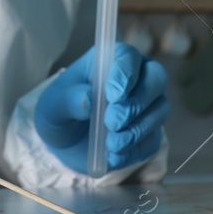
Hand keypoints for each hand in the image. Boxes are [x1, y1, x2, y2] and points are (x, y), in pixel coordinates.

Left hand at [34, 44, 167, 172]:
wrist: (67, 139)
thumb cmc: (62, 110)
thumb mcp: (53, 104)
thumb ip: (69, 99)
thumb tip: (88, 99)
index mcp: (112, 60)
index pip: (128, 57)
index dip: (125, 74)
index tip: (112, 95)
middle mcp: (137, 77)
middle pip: (156, 78)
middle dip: (136, 102)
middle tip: (112, 122)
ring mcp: (148, 105)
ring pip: (159, 110)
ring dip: (136, 129)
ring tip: (111, 144)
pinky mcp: (150, 132)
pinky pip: (153, 139)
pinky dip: (135, 150)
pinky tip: (115, 157)